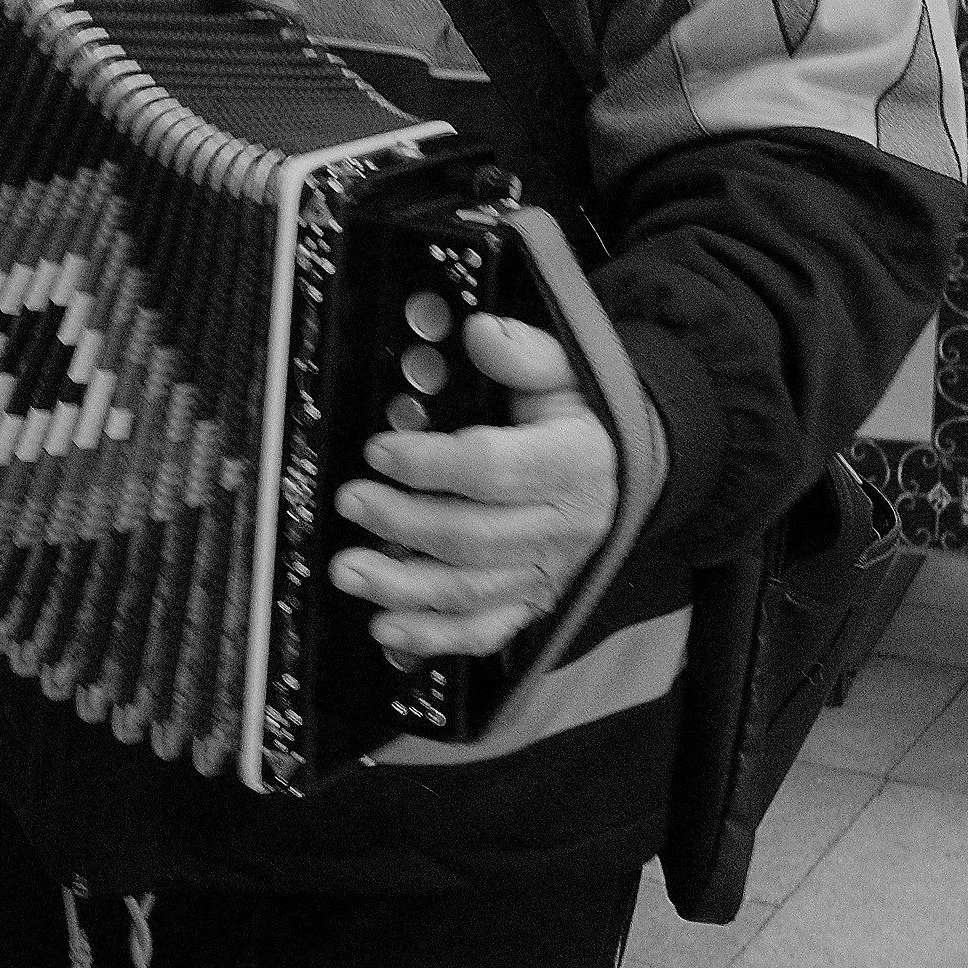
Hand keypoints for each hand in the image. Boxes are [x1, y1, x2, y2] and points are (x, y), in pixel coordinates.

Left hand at [326, 312, 618, 661]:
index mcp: (571, 462)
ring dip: (402, 586)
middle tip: (350, 502)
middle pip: (473, 536)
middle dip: (402, 523)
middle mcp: (561, 526)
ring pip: (470, 590)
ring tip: (348, 570)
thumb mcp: (562, 371)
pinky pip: (483, 631)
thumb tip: (481, 331)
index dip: (431, 463)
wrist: (619, 473)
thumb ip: (523, 353)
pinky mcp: (532, 603)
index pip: (494, 468)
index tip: (379, 450)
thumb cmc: (578, 419)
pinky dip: (433, 636)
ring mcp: (546, 571)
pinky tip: (387, 628)